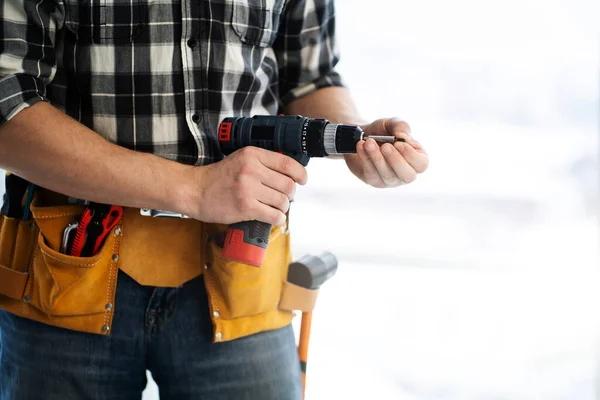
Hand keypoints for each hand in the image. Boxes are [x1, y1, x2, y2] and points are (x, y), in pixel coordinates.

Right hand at [185, 147, 306, 225]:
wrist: (196, 190)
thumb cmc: (219, 177)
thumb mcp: (241, 159)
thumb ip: (262, 162)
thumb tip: (289, 172)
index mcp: (252, 155)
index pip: (287, 162)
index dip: (300, 173)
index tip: (303, 180)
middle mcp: (251, 170)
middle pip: (288, 185)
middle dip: (290, 194)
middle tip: (283, 197)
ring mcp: (248, 189)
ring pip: (283, 202)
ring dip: (283, 208)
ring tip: (275, 208)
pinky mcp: (245, 207)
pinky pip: (273, 215)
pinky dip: (278, 219)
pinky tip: (273, 218)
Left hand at [344, 118, 428, 187]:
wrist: (361, 136)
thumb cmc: (383, 132)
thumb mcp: (392, 124)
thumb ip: (401, 126)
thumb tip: (402, 136)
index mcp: (417, 159)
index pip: (421, 164)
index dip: (411, 155)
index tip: (399, 143)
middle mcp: (406, 173)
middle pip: (408, 176)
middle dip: (396, 160)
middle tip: (385, 146)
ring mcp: (390, 180)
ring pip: (387, 175)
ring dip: (377, 158)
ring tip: (368, 142)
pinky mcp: (374, 181)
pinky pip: (371, 174)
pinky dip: (365, 159)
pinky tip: (361, 146)